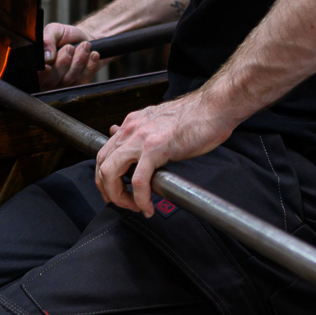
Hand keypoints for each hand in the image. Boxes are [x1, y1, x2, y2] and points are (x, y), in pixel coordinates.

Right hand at [39, 22, 101, 89]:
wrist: (84, 40)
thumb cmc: (66, 37)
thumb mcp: (55, 31)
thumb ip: (47, 40)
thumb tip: (46, 56)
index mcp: (37, 66)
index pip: (35, 78)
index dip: (41, 75)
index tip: (48, 66)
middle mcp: (47, 80)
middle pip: (52, 81)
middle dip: (63, 62)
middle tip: (70, 47)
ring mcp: (63, 85)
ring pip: (69, 80)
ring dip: (79, 60)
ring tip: (84, 45)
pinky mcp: (78, 86)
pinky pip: (82, 80)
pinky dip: (90, 65)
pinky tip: (93, 54)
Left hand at [94, 94, 234, 216]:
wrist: (214, 107)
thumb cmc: (196, 116)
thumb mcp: (161, 122)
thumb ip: (143, 133)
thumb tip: (131, 140)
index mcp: (131, 124)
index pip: (104, 153)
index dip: (105, 177)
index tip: (118, 191)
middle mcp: (131, 129)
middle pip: (101, 164)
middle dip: (107, 190)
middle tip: (122, 203)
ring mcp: (141, 138)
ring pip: (110, 173)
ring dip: (118, 197)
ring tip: (134, 207)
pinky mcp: (155, 148)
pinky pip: (138, 181)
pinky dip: (140, 199)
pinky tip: (148, 207)